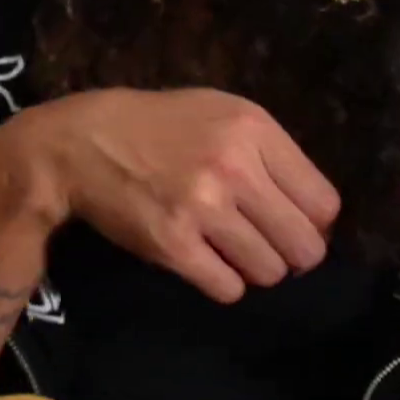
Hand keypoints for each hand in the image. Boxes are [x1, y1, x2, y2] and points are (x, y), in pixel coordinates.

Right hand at [25, 87, 339, 303]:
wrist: (75, 145)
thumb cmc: (152, 126)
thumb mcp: (216, 111)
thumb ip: (267, 151)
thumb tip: (313, 215)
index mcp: (251, 128)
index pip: (325, 204)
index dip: (311, 222)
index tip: (286, 222)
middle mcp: (233, 167)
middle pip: (305, 246)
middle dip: (289, 254)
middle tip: (263, 246)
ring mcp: (202, 208)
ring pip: (269, 271)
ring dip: (252, 269)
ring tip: (227, 251)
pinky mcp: (172, 244)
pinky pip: (227, 288)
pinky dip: (221, 283)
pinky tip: (203, 262)